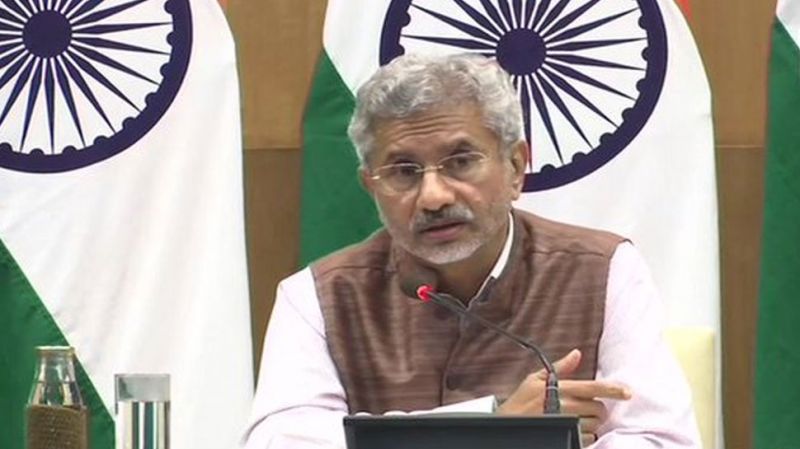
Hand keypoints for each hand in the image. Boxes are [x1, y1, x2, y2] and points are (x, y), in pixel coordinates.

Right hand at [496, 349, 630, 445]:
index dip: (614, 390)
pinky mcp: (567, 437)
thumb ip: (561, 368)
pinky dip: (584, 436)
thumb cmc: (520, 402)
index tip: (627, 392)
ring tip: (574, 419)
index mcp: (561, 388)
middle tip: (583, 408)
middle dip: (595, 409)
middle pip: (599, 409)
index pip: (594, 387)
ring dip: (590, 423)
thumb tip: (576, 353)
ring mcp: (567, 424)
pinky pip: (588, 439)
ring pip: (595, 425)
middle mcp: (566, 406)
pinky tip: (571, 430)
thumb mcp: (535, 380)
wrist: (507, 425)